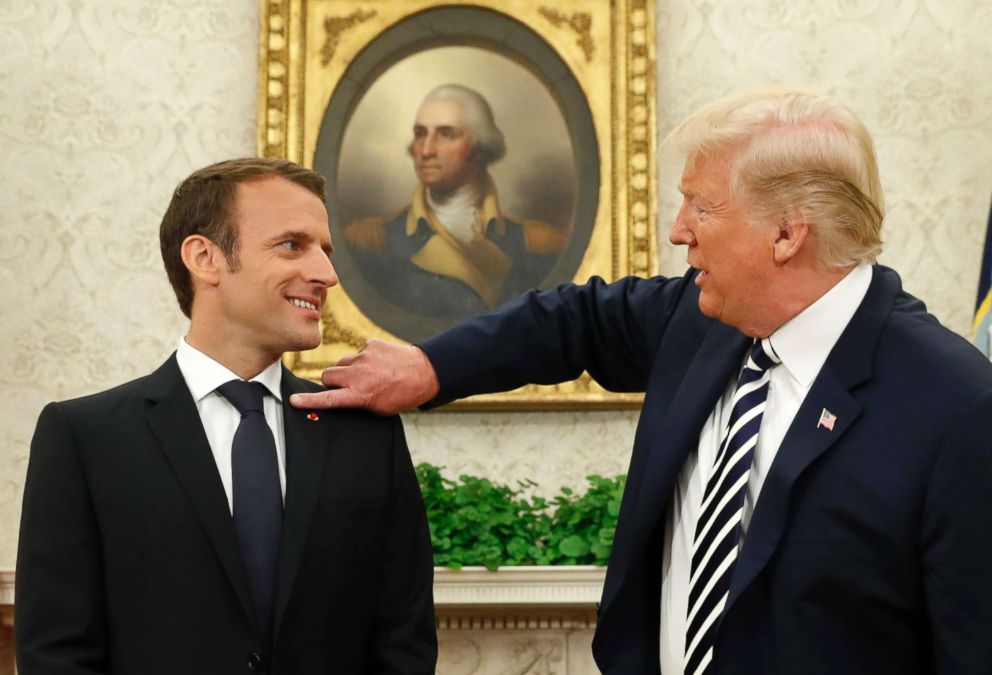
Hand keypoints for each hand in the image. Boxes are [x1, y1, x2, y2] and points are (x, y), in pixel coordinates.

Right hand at [289, 340, 439, 413]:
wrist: (424, 372)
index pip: (328, 398)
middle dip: (332, 381)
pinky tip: (378, 365)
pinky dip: (363, 359)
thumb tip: (340, 399)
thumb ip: (357, 403)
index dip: (309, 400)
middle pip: (327, 376)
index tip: (294, 400)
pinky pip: (356, 353)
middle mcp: (358, 375)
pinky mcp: (370, 345)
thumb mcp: (378, 408)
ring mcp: (364, 357)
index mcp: (360, 395)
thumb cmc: (401, 394)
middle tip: (346, 386)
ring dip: (347, 370)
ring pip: (341, 364)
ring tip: (367, 375)